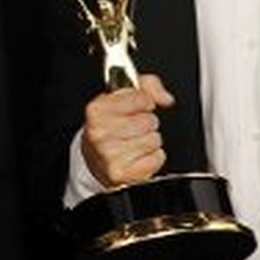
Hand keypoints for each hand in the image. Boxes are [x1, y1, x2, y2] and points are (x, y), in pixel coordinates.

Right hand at [81, 73, 174, 187]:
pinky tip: (138, 155)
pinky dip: (152, 157)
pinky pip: (157, 158)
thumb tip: (165, 98)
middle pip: (149, 121)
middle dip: (147, 122)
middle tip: (134, 126)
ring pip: (154, 140)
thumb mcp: (123, 96)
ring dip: (149, 140)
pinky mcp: (121, 173)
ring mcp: (108, 155)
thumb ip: (148, 86)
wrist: (95, 157)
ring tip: (134, 141)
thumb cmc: (111, 125)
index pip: (140, 98)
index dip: (144, 101)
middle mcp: (99, 133)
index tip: (139, 106)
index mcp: (96, 110)